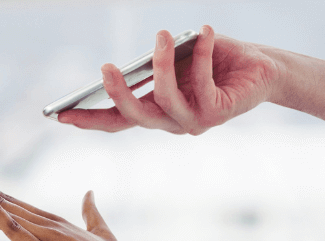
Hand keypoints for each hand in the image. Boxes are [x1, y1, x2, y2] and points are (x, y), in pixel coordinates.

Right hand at [58, 26, 279, 135]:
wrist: (263, 69)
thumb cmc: (216, 60)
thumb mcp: (178, 59)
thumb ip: (155, 65)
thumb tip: (136, 62)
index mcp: (155, 112)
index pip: (116, 121)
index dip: (88, 120)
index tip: (61, 115)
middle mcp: (170, 123)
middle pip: (134, 117)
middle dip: (117, 94)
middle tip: (105, 68)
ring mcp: (192, 122)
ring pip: (165, 98)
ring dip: (162, 64)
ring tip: (163, 35)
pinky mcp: (216, 113)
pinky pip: (201, 82)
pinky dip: (202, 53)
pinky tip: (204, 31)